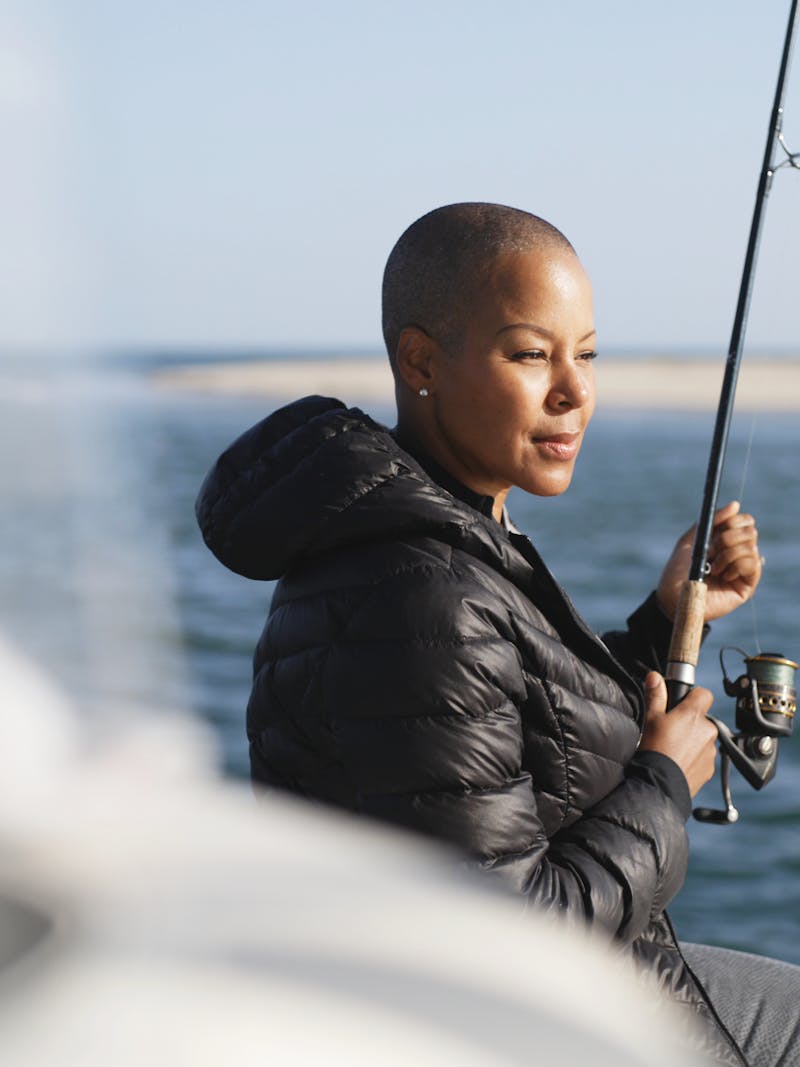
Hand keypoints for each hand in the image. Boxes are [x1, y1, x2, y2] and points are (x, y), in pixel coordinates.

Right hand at [639, 672, 717, 796]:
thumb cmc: (654, 750)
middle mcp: (707, 730)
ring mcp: (710, 750)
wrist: (660, 784)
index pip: (704, 694)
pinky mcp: (710, 767)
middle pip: (702, 718)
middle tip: (671, 730)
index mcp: (693, 715)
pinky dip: (694, 757)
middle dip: (690, 722)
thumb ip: (655, 695)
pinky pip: (704, 756)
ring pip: (704, 738)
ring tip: (673, 748)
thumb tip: (654, 676)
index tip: (681, 703)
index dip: (693, 696)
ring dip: (693, 740)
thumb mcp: (650, 718)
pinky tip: (679, 761)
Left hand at [656, 500, 761, 621]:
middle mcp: (738, 552)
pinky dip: (736, 566)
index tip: (720, 528)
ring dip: (727, 555)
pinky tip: (724, 577)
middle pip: (751, 532)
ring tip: (713, 569)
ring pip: (751, 547)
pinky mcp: (748, 585)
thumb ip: (712, 520)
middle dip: (728, 538)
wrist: (673, 596)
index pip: (745, 521)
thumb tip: (735, 504)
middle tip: (712, 552)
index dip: (734, 520)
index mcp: (726, 540)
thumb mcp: (692, 539)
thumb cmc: (678, 570)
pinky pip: (753, 564)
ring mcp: (744, 569)